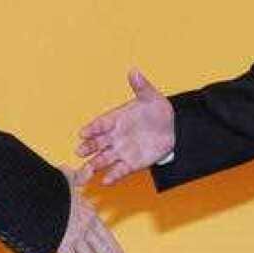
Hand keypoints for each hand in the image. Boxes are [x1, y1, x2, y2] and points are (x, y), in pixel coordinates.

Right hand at [56, 169, 124, 252]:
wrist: (38, 193)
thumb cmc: (51, 185)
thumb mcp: (66, 179)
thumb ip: (77, 177)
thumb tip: (84, 167)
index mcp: (87, 213)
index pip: (104, 233)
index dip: (113, 247)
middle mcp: (84, 227)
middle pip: (100, 248)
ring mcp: (74, 237)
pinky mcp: (63, 245)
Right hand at [76, 68, 174, 185]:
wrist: (174, 129)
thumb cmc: (159, 111)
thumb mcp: (152, 97)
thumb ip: (141, 86)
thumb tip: (133, 71)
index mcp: (116, 119)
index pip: (101, 124)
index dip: (92, 129)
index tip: (82, 133)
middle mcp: (115, 136)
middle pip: (97, 143)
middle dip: (88, 148)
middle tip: (79, 151)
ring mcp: (121, 151)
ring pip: (104, 159)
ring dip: (94, 165)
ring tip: (86, 172)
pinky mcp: (131, 163)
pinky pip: (120, 170)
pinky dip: (113, 175)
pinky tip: (105, 181)